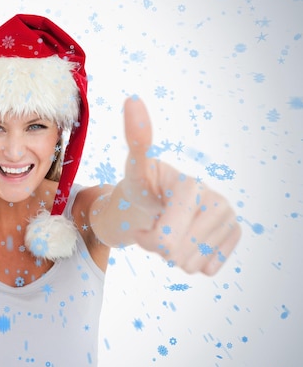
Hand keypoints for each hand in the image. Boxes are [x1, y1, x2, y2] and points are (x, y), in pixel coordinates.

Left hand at [118, 97, 240, 274]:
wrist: (156, 202)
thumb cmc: (142, 187)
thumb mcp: (133, 169)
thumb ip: (135, 140)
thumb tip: (132, 98)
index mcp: (192, 188)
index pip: (166, 240)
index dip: (149, 239)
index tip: (144, 221)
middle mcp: (218, 202)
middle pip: (178, 256)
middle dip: (159, 246)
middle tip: (154, 223)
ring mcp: (229, 219)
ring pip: (190, 265)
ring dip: (172, 254)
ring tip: (168, 228)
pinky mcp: (234, 235)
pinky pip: (206, 268)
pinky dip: (190, 259)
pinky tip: (186, 237)